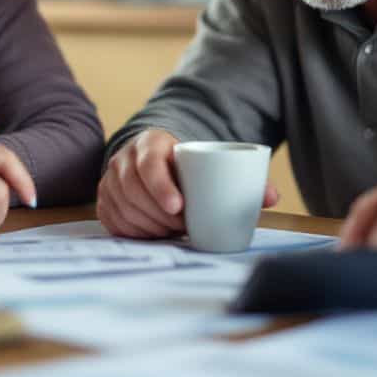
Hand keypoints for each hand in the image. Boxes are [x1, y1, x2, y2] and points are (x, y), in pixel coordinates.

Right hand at [97, 129, 279, 238]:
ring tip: (171, 230)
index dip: (161, 187)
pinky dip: (133, 231)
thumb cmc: (188, 166)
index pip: (149, 163)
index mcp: (151, 143)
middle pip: (135, 190)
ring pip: (124, 207)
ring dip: (148, 224)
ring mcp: (110, 179)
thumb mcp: (208, 164)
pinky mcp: (104, 198)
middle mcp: (124, 158)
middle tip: (183, 226)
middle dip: (159, 214)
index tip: (179, 209)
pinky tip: (152, 233)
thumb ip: (241, 179)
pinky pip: (114, 220)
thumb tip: (272, 197)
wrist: (155, 158)